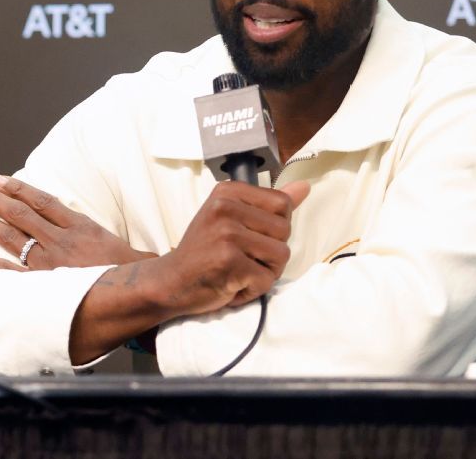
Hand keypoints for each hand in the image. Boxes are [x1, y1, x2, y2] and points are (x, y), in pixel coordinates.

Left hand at [0, 175, 153, 270]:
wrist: (137, 292)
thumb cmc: (133, 273)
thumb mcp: (124, 247)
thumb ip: (104, 239)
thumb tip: (101, 241)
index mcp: (80, 226)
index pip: (42, 201)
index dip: (19, 189)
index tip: (1, 180)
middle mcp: (60, 239)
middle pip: (19, 213)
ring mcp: (48, 261)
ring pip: (10, 234)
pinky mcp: (41, 283)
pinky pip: (7, 269)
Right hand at [158, 179, 309, 314]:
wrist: (171, 281)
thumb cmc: (204, 250)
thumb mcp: (232, 219)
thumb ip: (268, 204)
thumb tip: (304, 187)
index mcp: (228, 192)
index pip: (282, 204)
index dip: (274, 228)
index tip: (247, 236)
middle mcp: (225, 208)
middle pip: (285, 231)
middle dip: (270, 252)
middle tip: (241, 258)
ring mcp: (227, 234)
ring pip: (281, 255)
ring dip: (264, 272)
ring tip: (238, 271)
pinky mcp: (229, 262)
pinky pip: (266, 279)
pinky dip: (252, 289)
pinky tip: (231, 284)